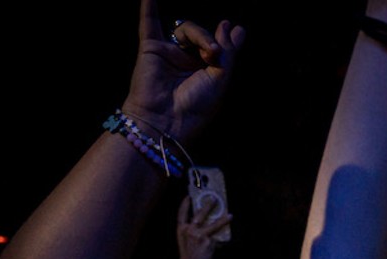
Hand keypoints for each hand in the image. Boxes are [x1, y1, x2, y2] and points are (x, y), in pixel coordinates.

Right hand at [120, 0, 245, 142]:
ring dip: (199, 34)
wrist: (168, 119)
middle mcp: (188, 61)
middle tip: (215, 53)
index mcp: (207, 71)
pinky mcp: (151, 49)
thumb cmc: (197, 105)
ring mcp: (170, 54)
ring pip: (186, 29)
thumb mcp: (221, 78)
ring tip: (208, 50)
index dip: (227, 38)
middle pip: (203, 35)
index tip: (238, 30)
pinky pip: (149, 25)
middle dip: (212, 40)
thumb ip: (227, 52)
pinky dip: (148, 10)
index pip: (218, 46)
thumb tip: (229, 25)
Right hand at [176, 195, 230, 258]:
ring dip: (223, 219)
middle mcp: (189, 230)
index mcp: (181, 230)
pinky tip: (224, 244)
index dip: (184, 204)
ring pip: (214, 224)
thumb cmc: (190, 258)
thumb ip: (193, 232)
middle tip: (214, 199)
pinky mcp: (208, 241)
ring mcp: (199, 235)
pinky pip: (218, 238)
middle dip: (207, 205)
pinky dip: (222, 241)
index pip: (181, 214)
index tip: (188, 197)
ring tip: (230, 215)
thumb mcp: (186, 242)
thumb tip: (206, 224)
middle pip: (199, 214)